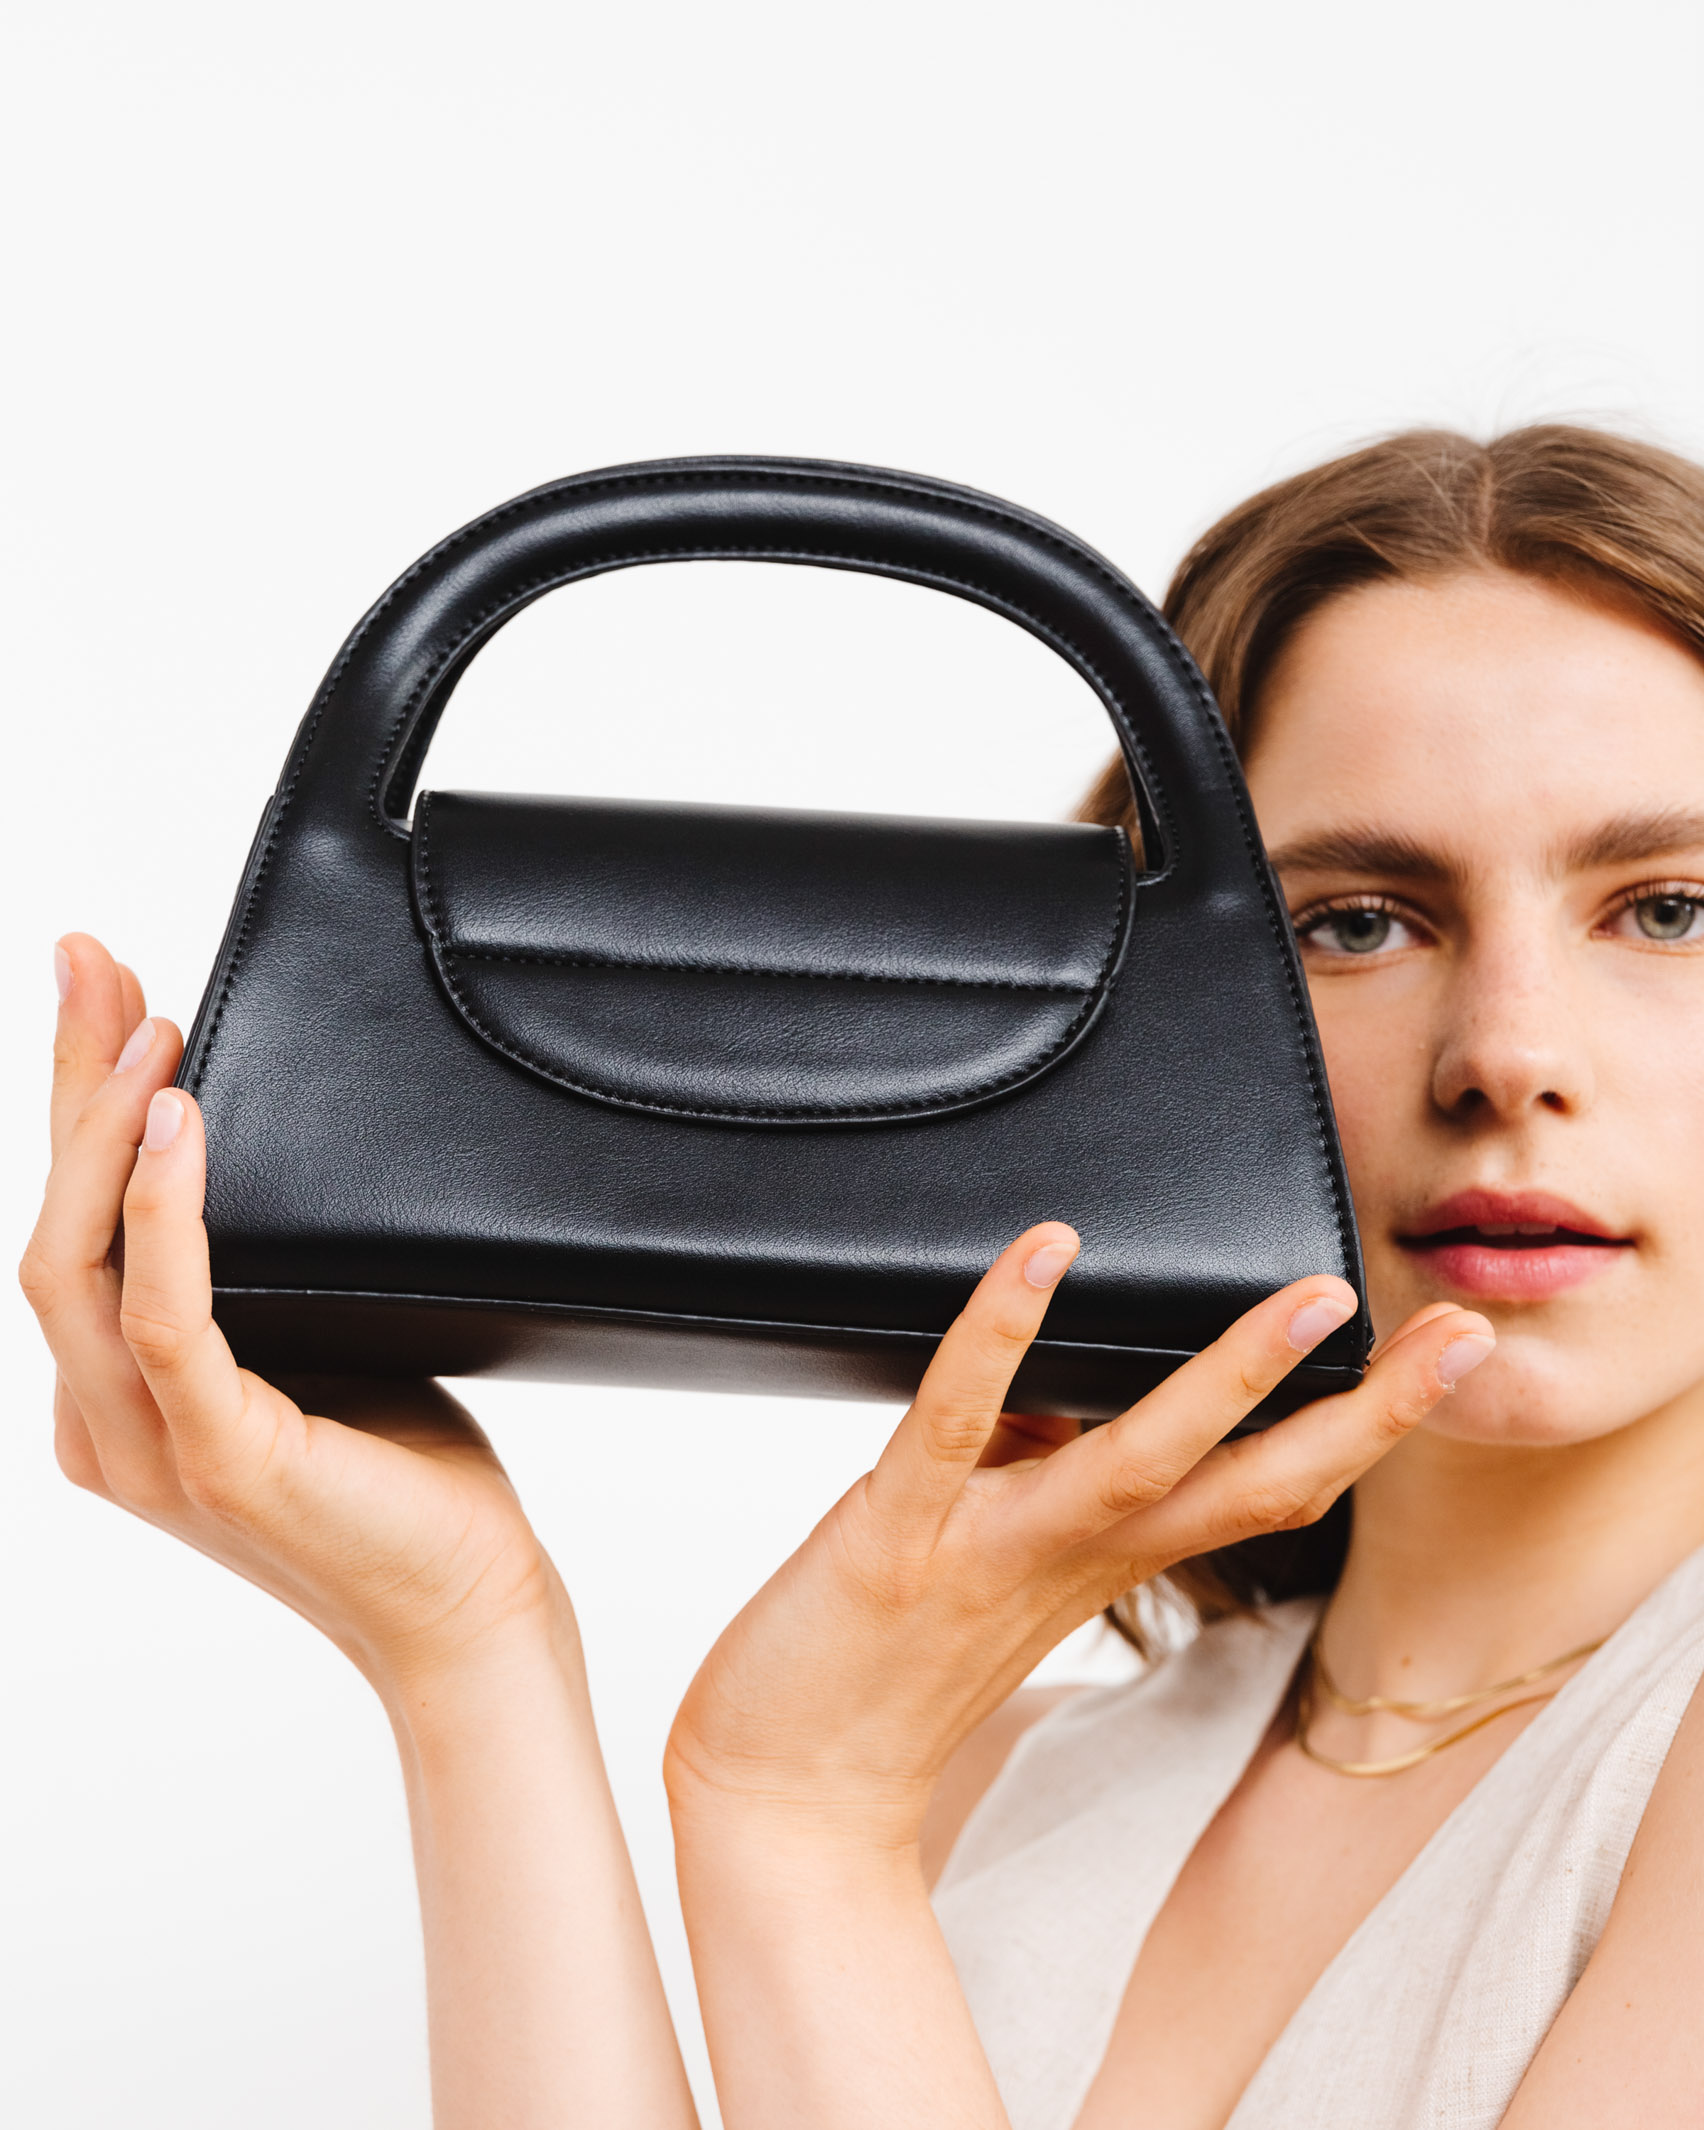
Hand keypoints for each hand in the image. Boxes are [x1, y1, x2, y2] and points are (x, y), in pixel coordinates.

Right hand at [19, 934, 567, 1697]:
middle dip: (68, 1080)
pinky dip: (164, 1208)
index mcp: (118, 1401)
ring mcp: (149, 1446)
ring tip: (147, 1018)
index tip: (102, 991)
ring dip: (102, 1125)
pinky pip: (164, 1314)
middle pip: (48, 1223)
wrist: (466, 1611)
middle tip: (88, 958)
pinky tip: (182, 1121)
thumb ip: (268, 1272)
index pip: (70, 1228)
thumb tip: (270, 1144)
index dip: (75, 1103)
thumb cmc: (406, 1479)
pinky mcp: (219, 1456)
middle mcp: (106, 1424)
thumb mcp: (321, 1343)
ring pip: (75, 1259)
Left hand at [665, 1221, 1492, 1851]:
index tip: (1445, 1358)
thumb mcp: (994, 1554)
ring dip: (1234, 1377)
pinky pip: (959, 1415)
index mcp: (1106, 1558)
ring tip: (1311, 1299)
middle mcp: (1074, 1554)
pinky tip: (1042, 1252)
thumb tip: (1060, 1365)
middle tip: (1457, 1334)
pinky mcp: (897, 1528)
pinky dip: (1004, 1330)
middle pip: (1252, 1484)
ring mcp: (992, 1543)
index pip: (1265, 1488)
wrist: (782, 1788)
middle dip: (1362, 1412)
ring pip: (1140, 1456)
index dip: (1363, 1426)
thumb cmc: (886, 1669)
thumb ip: (1038, 1462)